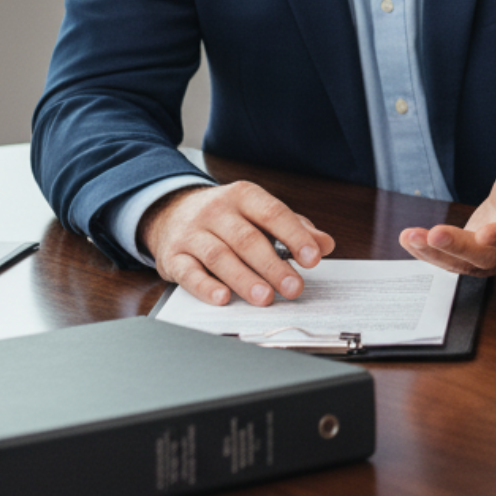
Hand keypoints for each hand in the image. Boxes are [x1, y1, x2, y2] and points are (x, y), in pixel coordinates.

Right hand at [140, 181, 334, 306]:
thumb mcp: (259, 213)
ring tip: (265, 298)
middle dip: (273, 266)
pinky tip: (223, 298)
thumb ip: (294, 227)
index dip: (295, 236)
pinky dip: (205, 287)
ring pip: (220, 256)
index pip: (274, 214)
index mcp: (244, 196)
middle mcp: (217, 211)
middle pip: (248, 239)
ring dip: (244, 279)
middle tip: (294, 287)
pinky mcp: (173, 256)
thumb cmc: (226, 217)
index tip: (313, 258)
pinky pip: (189, 272)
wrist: (170, 212)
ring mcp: (192, 233)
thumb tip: (325, 244)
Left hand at [400, 138, 495, 276]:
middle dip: (458, 247)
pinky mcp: (471, 256)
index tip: (485, 233)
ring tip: (412, 236)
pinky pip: (448, 259)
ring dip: (435, 252)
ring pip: (462, 262)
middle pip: (486, 256)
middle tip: (435, 234)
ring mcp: (490, 256)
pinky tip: (409, 238)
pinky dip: (427, 251)